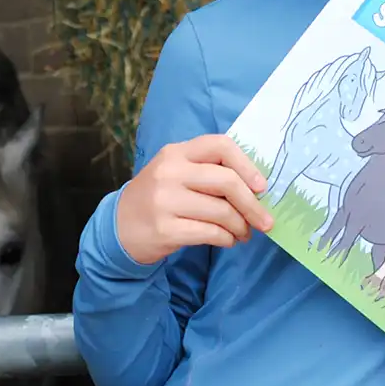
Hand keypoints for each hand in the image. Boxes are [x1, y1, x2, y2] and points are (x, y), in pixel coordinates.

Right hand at [114, 134, 272, 265]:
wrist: (119, 226)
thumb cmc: (158, 197)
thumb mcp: (175, 173)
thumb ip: (208, 172)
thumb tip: (255, 188)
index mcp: (176, 153)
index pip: (220, 145)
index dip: (247, 165)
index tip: (261, 187)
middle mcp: (169, 172)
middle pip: (226, 181)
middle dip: (252, 204)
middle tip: (265, 221)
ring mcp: (165, 201)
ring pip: (222, 212)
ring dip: (241, 226)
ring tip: (243, 233)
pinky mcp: (165, 229)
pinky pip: (211, 233)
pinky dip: (227, 239)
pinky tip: (227, 240)